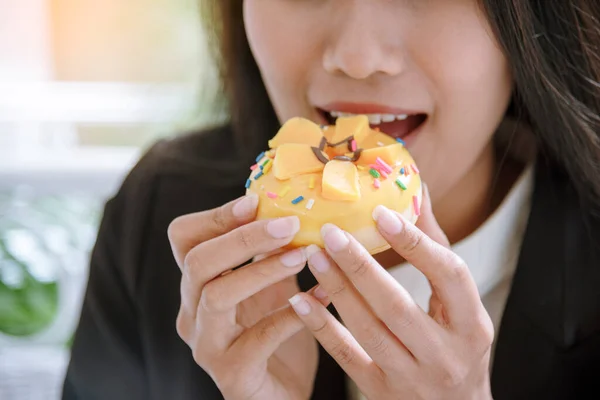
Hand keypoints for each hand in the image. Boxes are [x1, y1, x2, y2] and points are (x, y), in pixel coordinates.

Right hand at [168, 194, 328, 399]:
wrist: (282, 393)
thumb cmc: (276, 332)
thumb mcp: (273, 283)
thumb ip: (272, 250)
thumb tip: (292, 205)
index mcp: (198, 284)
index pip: (184, 239)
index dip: (215, 217)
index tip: (255, 202)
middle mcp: (192, 312)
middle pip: (196, 263)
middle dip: (243, 238)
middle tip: (289, 225)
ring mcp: (206, 345)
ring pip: (217, 296)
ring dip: (262, 271)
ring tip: (303, 256)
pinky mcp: (231, 374)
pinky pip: (257, 340)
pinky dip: (291, 316)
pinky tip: (322, 297)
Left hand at [288, 185, 493, 399]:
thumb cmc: (457, 343)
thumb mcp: (460, 303)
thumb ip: (436, 247)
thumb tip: (417, 190)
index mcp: (472, 325)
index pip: (449, 276)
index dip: (415, 243)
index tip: (380, 213)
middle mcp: (445, 355)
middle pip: (398, 306)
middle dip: (360, 267)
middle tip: (330, 232)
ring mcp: (412, 378)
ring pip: (368, 330)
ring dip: (337, 290)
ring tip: (313, 255)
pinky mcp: (382, 392)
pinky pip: (347, 358)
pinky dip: (322, 327)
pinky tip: (299, 299)